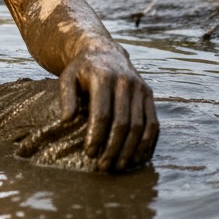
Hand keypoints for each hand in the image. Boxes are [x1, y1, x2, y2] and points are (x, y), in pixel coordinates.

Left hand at [59, 45, 158, 171]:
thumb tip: (66, 120)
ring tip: (118, 167)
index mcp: (103, 77)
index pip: (102, 113)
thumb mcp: (67, 77)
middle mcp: (125, 82)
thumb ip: (66, 97)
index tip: (89, 153)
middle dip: (113, 148)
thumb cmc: (81, 70)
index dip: (97, 135)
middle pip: (122, 123)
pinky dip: (146, 143)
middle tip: (103, 166)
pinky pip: (153, 123)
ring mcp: (140, 88)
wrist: (104, 52)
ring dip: (130, 150)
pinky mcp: (149, 94)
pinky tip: (137, 157)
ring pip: (139, 126)